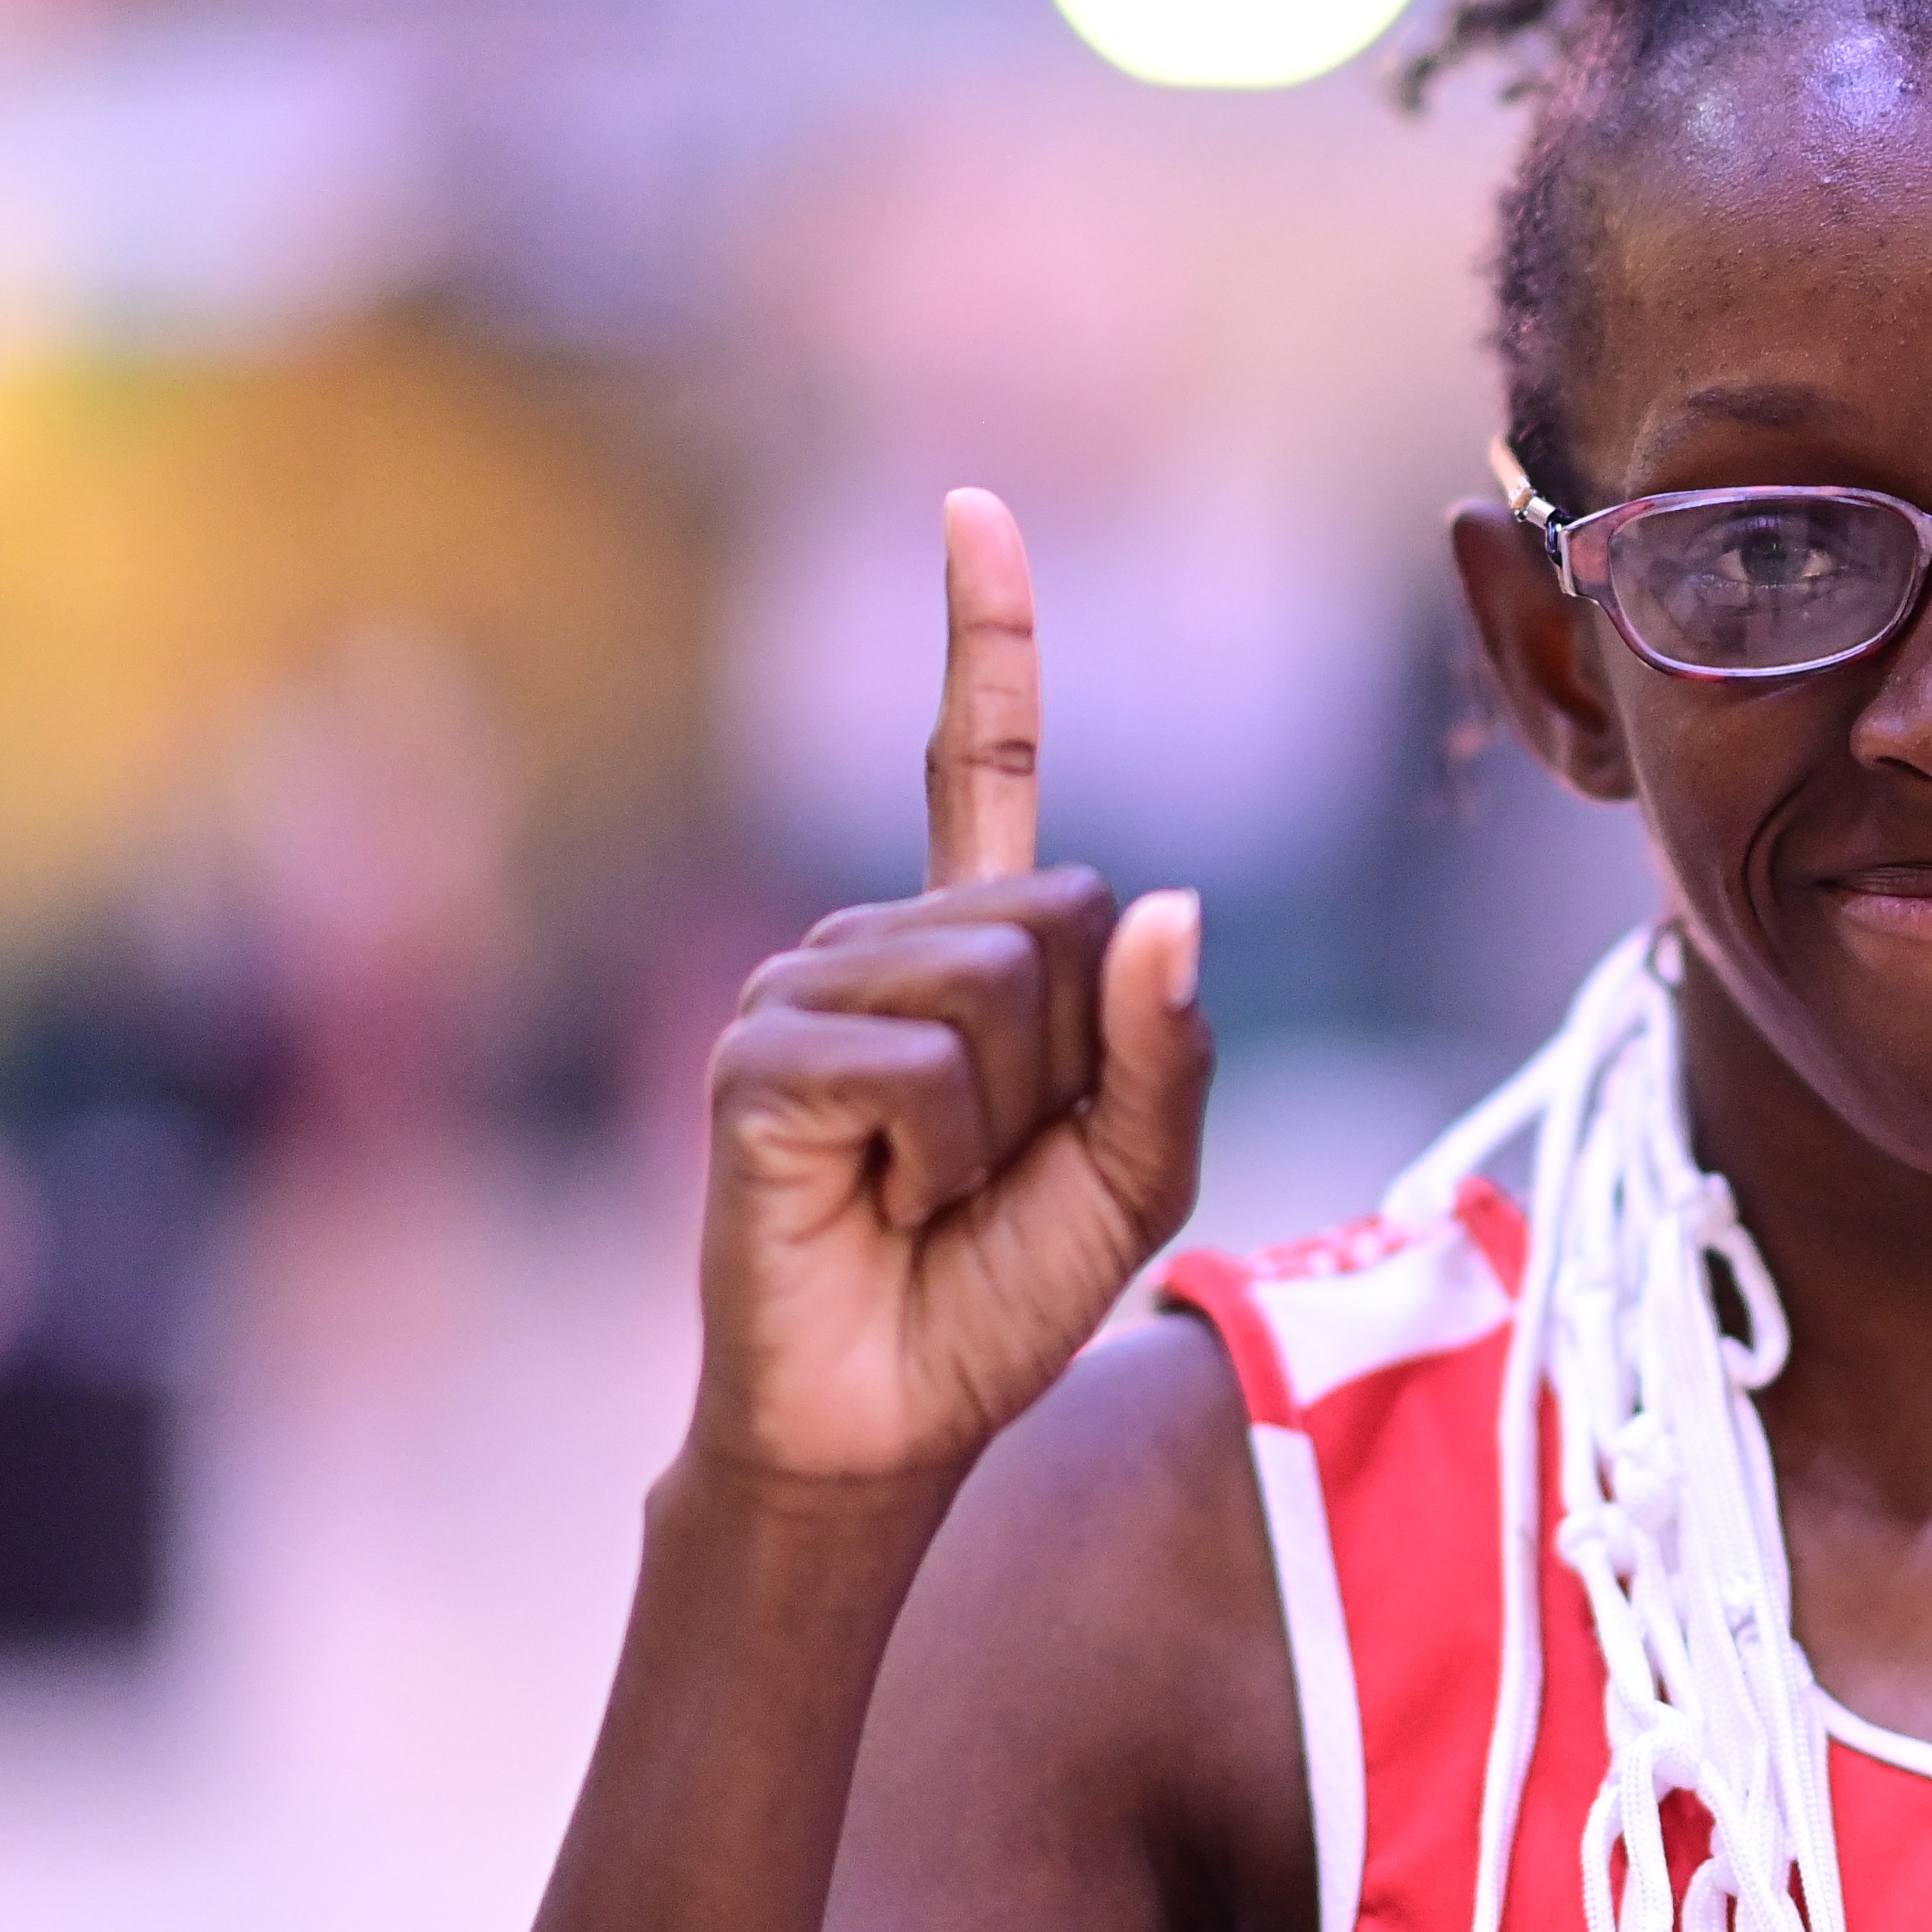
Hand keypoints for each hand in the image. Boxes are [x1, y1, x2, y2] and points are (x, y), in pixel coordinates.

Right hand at [686, 489, 1211, 1508]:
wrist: (891, 1421)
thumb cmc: (1001, 1294)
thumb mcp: (1137, 1172)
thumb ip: (1169, 1045)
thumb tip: (1173, 903)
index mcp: (971, 952)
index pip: (978, 763)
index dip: (985, 639)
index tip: (973, 510)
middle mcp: (879, 944)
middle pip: (1064, 915)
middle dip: (1076, 1061)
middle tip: (997, 1166)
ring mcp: (806, 990)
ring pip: (1001, 986)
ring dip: (1007, 1120)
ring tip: (930, 1189)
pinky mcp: (758, 1058)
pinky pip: (919, 1064)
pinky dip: (938, 1155)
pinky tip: (879, 1199)